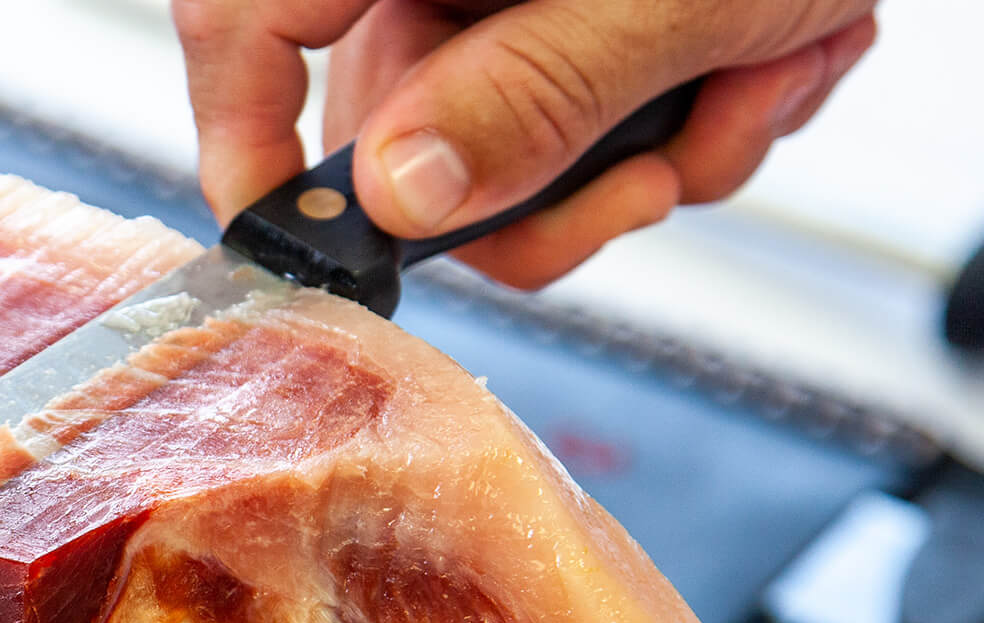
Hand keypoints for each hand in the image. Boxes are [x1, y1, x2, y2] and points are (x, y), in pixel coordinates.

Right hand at [173, 0, 877, 288]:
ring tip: (739, 84)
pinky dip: (668, 134)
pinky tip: (743, 68)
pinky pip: (564, 136)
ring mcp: (495, 1)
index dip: (240, 139)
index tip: (295, 238)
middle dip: (530, 195)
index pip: (244, 22)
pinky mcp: (554, 34)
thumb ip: (532, 90)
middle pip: (389, 126)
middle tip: (637, 184)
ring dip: (626, 170)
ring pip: (490, 156)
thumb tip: (401, 191)